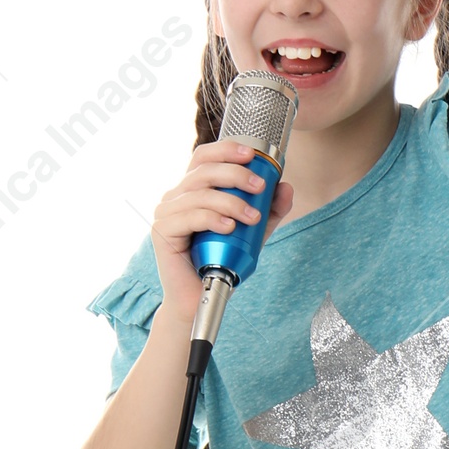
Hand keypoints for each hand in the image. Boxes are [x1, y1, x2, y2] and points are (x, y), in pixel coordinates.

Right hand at [151, 141, 294, 318]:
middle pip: (204, 171)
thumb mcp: (253, 232)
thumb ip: (269, 211)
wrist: (201, 298)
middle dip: (236, 175)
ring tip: (252, 217)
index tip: (252, 154)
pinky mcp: (162, 231)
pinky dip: (213, 219)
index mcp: (192, 190)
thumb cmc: (221, 262)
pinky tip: (229, 227)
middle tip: (260, 187)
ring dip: (231, 202)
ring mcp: (166, 213)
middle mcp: (175, 197)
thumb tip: (286, 187)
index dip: (226, 150)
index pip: (204, 157)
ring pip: (200, 194)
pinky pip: (190, 217)